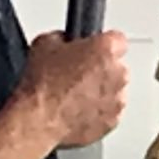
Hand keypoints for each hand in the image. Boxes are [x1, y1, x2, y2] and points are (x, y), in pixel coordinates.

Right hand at [17, 30, 128, 149]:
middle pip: (116, 67)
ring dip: (100, 91)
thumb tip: (64, 42)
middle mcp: (118, 74)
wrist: (39, 120)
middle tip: (78, 73)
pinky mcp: (113, 120)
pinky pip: (110, 112)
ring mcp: (118, 100)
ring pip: (115, 91)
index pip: (118, 39)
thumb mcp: (44, 44)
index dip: (103, 43)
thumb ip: (64, 38)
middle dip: (101, 69)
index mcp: (105, 50)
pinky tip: (77, 109)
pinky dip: (98, 111)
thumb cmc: (43, 86)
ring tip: (74, 94)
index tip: (95, 48)